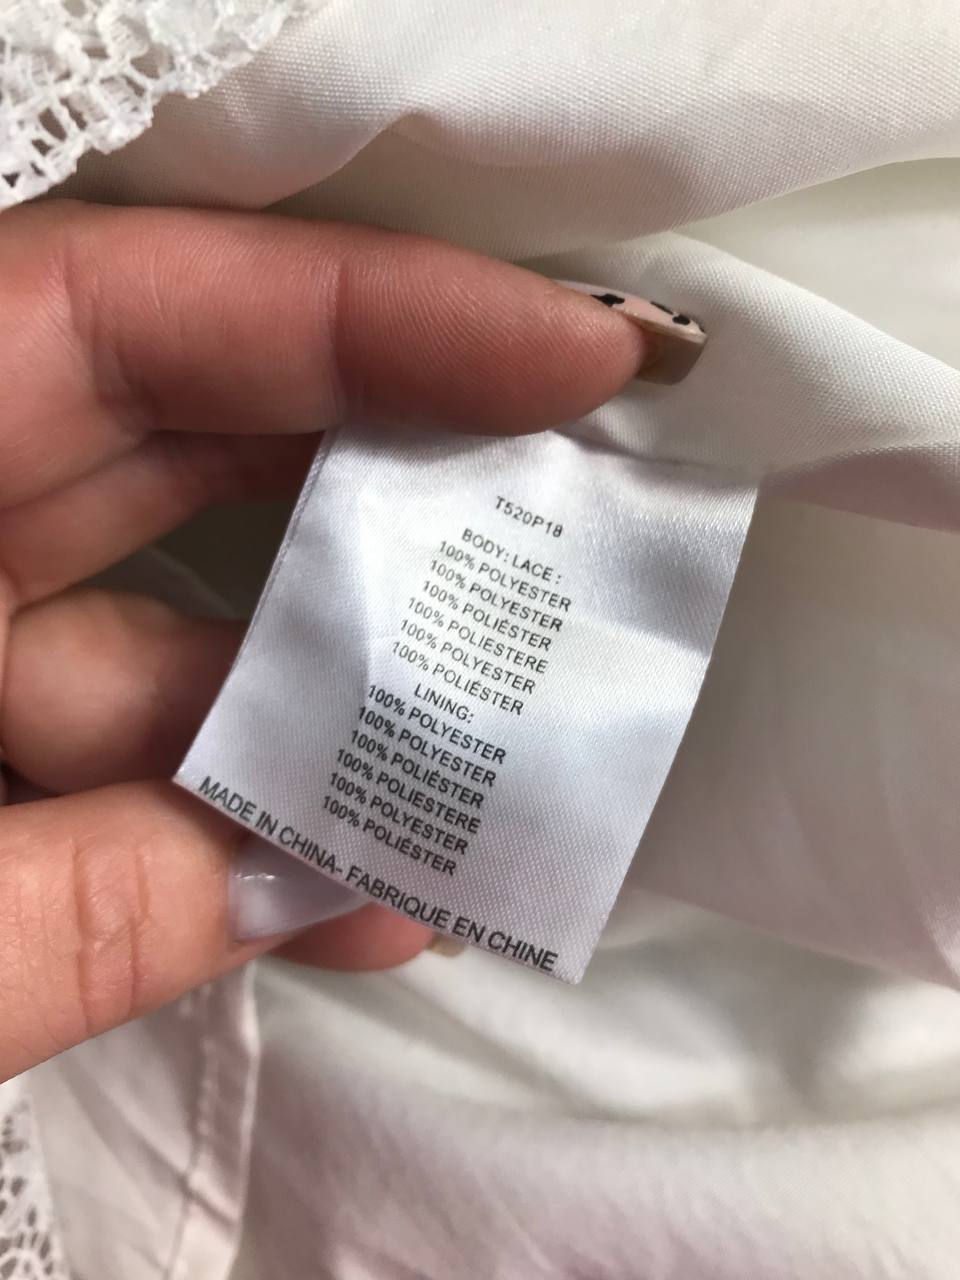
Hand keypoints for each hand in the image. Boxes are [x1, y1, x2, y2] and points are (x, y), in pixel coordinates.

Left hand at [0, 201, 648, 1080]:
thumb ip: (93, 907)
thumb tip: (336, 886)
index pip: (113, 315)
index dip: (359, 315)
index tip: (579, 358)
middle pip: (170, 433)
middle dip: (386, 482)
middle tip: (580, 507)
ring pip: (158, 623)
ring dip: (326, 717)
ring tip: (501, 777)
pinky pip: (109, 737)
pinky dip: (221, 811)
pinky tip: (351, 887)